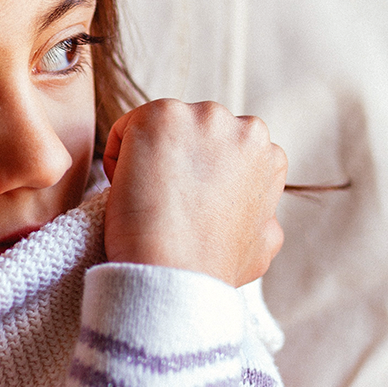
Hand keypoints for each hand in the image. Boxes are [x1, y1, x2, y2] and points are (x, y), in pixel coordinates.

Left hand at [102, 99, 285, 286]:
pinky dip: (119, 158)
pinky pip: (126, 129)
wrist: (175, 271)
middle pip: (192, 132)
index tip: (186, 206)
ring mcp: (201, 116)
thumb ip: (264, 214)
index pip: (223, 149)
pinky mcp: (160, 115)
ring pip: (161, 128)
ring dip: (148, 156)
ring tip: (148, 198)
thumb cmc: (212, 267)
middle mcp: (242, 126)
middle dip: (176, 160)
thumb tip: (261, 213)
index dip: (199, 180)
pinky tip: (128, 189)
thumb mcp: (263, 242)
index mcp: (268, 153)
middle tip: (163, 201)